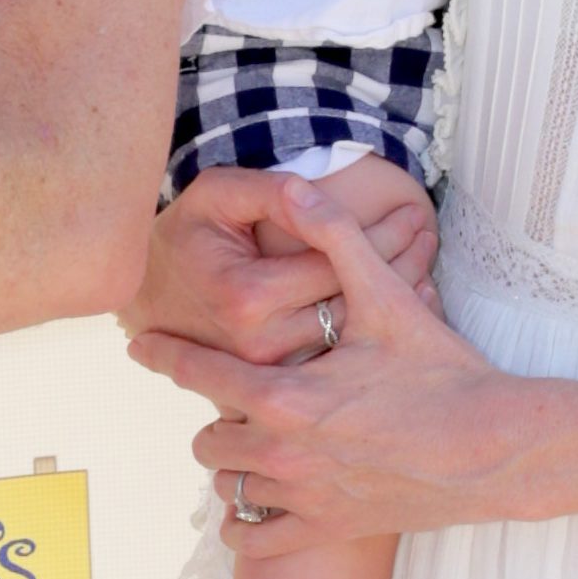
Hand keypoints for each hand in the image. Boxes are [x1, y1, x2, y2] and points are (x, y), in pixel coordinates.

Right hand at [124, 159, 438, 359]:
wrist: (147, 298)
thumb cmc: (185, 240)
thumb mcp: (214, 197)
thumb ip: (265, 191)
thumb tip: (311, 188)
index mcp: (248, 298)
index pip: (337, 262)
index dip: (384, 234)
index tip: (416, 212)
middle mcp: (262, 345)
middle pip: (354, 303)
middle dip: (402, 263)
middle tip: (430, 233)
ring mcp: (270, 375)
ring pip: (354, 337)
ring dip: (397, 300)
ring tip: (424, 264)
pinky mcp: (276, 390)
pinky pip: (341, 361)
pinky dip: (377, 334)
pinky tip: (402, 304)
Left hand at [130, 186, 524, 555]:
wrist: (496, 448)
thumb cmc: (443, 373)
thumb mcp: (388, 296)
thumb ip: (336, 238)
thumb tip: (298, 187)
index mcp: (283, 397)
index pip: (197, 373)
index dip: (164, 354)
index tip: (139, 345)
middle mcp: (281, 453)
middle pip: (205, 439)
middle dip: (213, 416)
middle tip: (237, 398)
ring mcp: (302, 498)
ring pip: (229, 487)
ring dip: (233, 466)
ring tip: (253, 443)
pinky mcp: (328, 530)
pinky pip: (255, 542)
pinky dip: (246, 525)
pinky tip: (252, 507)